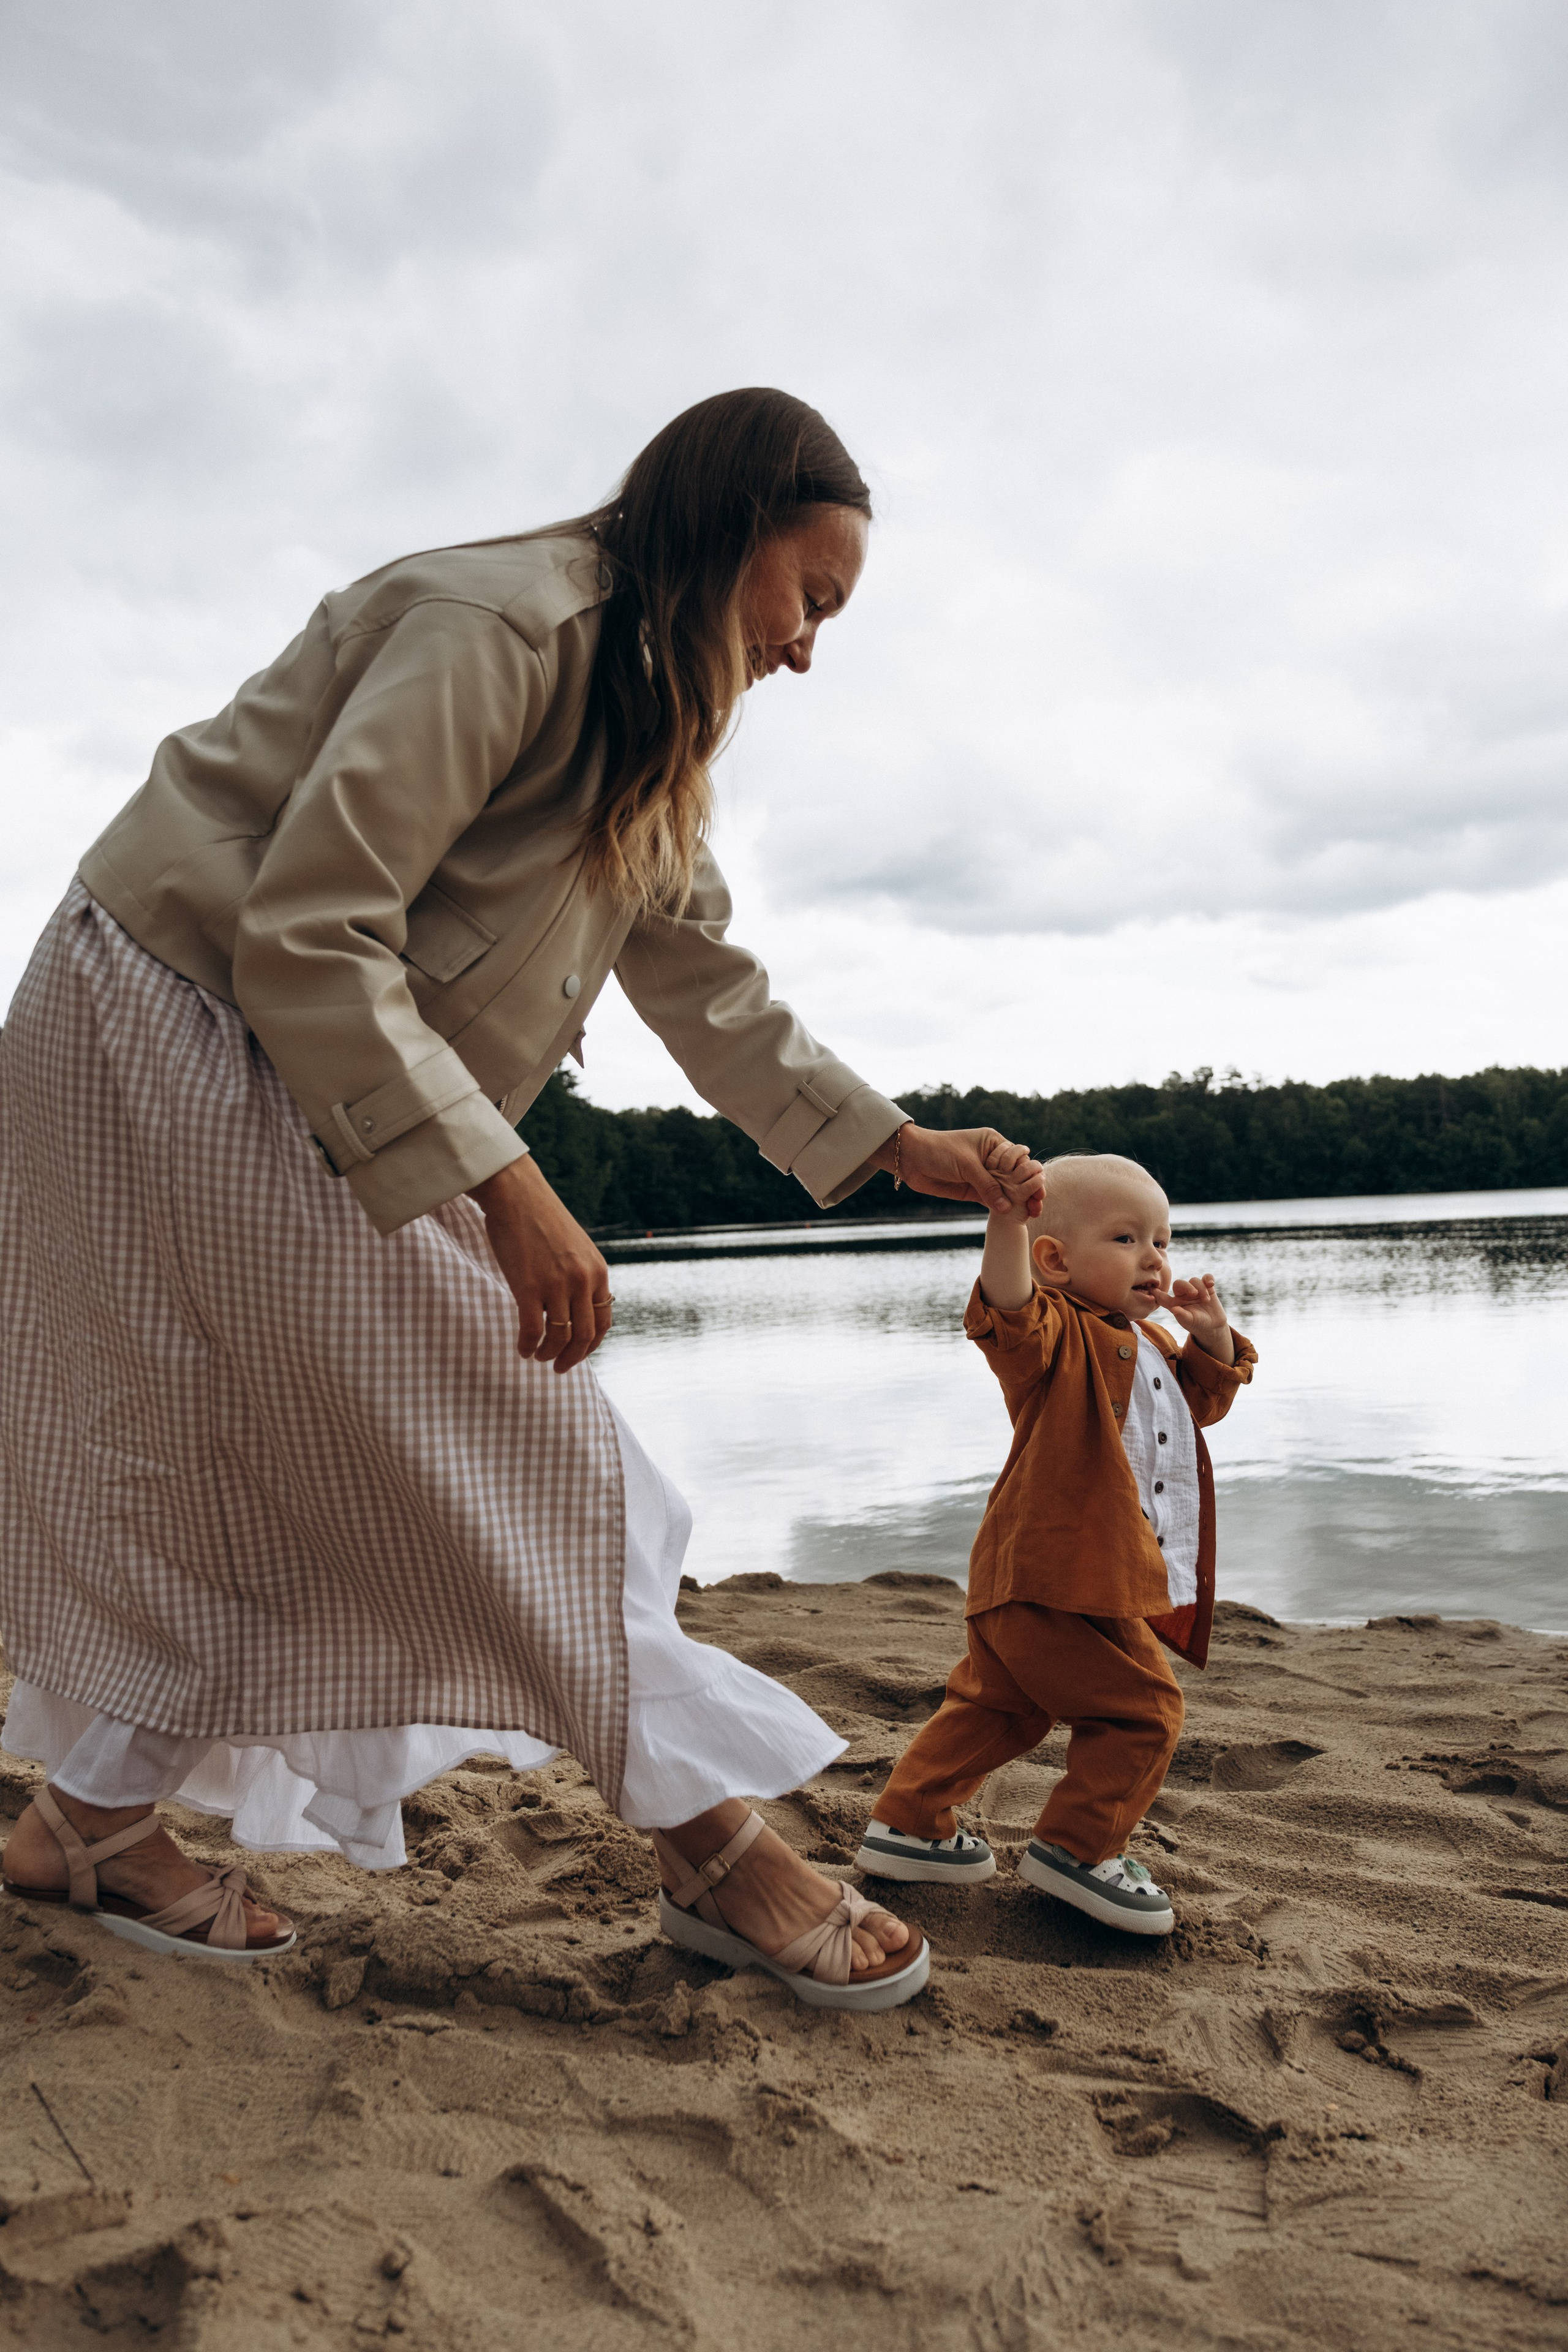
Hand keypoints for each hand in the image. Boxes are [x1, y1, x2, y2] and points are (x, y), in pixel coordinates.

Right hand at [469, 1154, 613, 1372]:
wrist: (517, 1194)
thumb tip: (575, 1308)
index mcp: (597, 1271)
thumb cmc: (540, 1218)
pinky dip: (528, 1346)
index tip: (578, 1354)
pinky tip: (522, 1349)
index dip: (592, 1345)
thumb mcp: (575, 1247)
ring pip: (560, 1337)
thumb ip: (580, 1275)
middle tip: (559, 1367)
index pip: (604, 1321)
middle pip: (585, 1336)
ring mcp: (556, 1285)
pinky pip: (532, 1330)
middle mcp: (582, 1281)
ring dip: (549, 1354)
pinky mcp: (528, 1287)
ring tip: (538, 1356)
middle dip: (572, 1358)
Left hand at [874, 1125, 1043, 1217]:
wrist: (909, 1158)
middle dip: (1029, 1189)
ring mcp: (983, 1176)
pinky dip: (1004, 1208)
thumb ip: (987, 1185)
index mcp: (994, 1144)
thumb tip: (1006, 1206)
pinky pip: (993, 1200)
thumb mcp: (966, 1164)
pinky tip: (1016, 1216)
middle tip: (1038, 1203)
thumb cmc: (938, 1150)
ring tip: (1033, 1213)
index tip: (1037, 1187)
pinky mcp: (974, 1191)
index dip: (1029, 1173)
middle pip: (1016, 1176)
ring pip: (1007, 1190)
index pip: (1019, 1159)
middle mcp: (992, 1160)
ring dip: (1019, 1201)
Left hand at [1153, 1273, 1234, 1364]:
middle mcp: (1182, 1295)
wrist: (1212, 1326)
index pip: (1163, 1297)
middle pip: (1179, 1283)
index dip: (1157, 1293)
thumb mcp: (1189, 1322)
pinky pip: (1206, 1278)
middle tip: (1194, 1294)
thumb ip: (1182, 1316)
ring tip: (1206, 1301)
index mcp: (1174, 1304)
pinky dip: (1209, 1278)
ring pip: (1194, 1281)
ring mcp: (1195, 1290)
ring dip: (1201, 1289)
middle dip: (1186, 1286)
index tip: (1151, 1288)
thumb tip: (1174, 1309)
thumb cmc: (1197, 1324)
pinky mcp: (1207, 1288)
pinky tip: (1211, 1284)